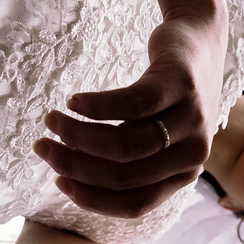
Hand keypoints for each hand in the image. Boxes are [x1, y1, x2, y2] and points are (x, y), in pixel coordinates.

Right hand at [35, 6, 227, 217]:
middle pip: (123, 175)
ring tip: (51, 121)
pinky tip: (73, 102)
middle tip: (42, 147)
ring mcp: (191, 120)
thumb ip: (129, 160)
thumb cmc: (168, 96)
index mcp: (183, 174)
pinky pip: (131, 104)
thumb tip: (73, 175)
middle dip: (74, 165)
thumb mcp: (155, 135)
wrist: (201, 41)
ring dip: (77, 135)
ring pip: (124, 144)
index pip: (135, 203)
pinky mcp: (181, 85)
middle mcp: (192, 154)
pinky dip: (96, 106)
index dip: (92, 198)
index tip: (58, 181)